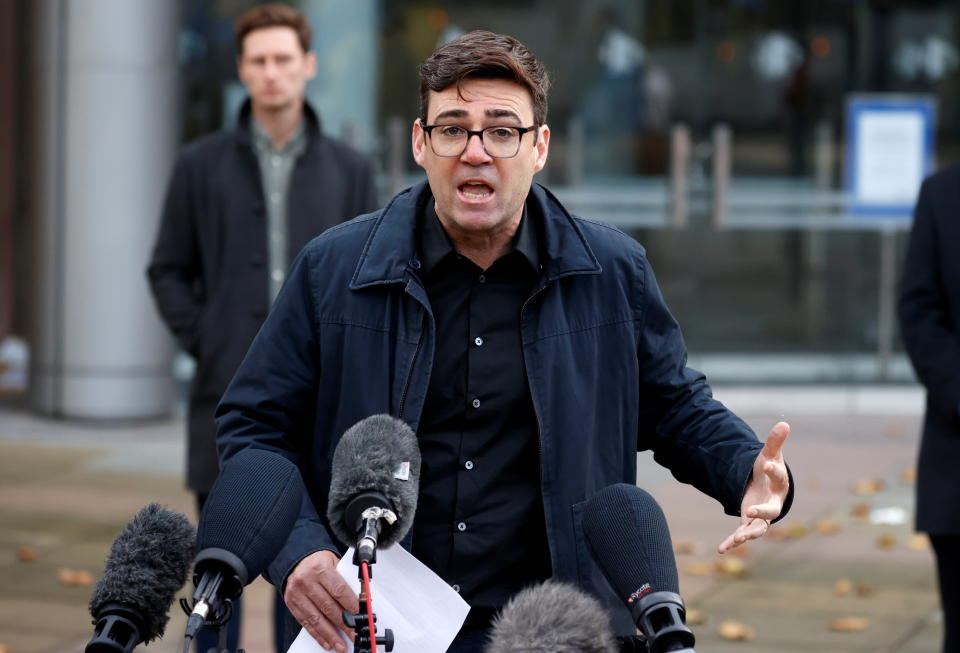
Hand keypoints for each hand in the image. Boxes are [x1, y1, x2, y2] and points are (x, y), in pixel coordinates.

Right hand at [283, 550, 357, 651]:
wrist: (295, 560)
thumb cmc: (318, 562)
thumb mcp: (334, 562)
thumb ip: (345, 579)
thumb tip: (362, 599)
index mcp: (320, 568)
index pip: (339, 590)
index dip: (351, 605)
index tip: (360, 616)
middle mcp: (307, 581)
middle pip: (329, 607)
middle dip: (344, 624)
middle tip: (355, 634)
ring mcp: (297, 594)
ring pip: (317, 619)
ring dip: (331, 635)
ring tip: (341, 645)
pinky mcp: (292, 604)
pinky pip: (306, 623)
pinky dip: (317, 635)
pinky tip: (327, 642)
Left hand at [718, 421, 789, 553]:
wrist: (767, 488)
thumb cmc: (770, 470)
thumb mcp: (770, 454)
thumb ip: (775, 442)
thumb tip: (784, 423)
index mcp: (779, 484)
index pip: (779, 477)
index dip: (775, 470)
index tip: (769, 464)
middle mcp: (773, 503)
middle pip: (771, 511)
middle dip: (762, 512)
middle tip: (750, 511)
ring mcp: (761, 516)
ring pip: (757, 529)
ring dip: (747, 534)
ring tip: (738, 539)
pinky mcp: (748, 524)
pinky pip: (741, 535)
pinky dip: (731, 542)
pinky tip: (720, 550)